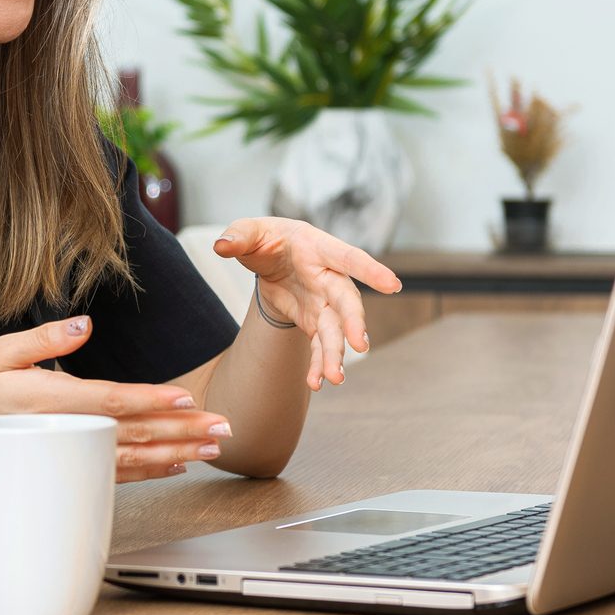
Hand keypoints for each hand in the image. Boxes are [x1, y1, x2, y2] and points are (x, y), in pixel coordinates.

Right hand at [0, 315, 231, 481]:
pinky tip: (175, 465)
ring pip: (132, 460)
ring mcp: (67, 456)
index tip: (185, 399)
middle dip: (182, 431)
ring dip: (176, 454)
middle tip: (222, 428)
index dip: (150, 401)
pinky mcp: (67, 469)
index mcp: (49, 400)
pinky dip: (150, 471)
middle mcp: (64, 433)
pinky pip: (116, 474)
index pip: (110, 402)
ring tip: (211, 448)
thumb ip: (42, 339)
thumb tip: (83, 326)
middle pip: (134, 434)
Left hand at [212, 217, 402, 390]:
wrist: (272, 257)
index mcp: (317, 248)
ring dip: (336, 353)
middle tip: (359, 343)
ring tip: (334, 378)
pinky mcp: (314, 321)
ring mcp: (324, 301)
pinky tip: (317, 382)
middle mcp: (328, 276)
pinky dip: (320, 363)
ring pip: (336, 329)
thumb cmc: (268, 238)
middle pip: (346, 300)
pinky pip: (321, 345)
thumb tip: (222, 245)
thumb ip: (238, 237)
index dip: (370, 270)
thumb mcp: (249, 232)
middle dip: (354, 322)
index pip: (348, 257)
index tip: (392, 284)